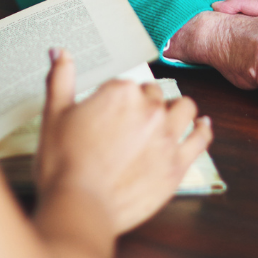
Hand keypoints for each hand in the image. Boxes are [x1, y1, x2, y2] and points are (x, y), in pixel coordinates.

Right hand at [34, 49, 211, 235]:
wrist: (79, 206)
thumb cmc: (64, 163)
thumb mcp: (54, 113)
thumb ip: (60, 77)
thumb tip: (60, 51)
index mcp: (120, 92)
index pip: (125, 83)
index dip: (115, 97)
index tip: (108, 111)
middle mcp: (149, 108)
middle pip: (154, 94)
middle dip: (144, 103)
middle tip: (129, 122)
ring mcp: (166, 136)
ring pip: (184, 108)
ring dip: (177, 108)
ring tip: (169, 116)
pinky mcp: (177, 164)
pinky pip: (201, 139)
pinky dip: (202, 129)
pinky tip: (202, 124)